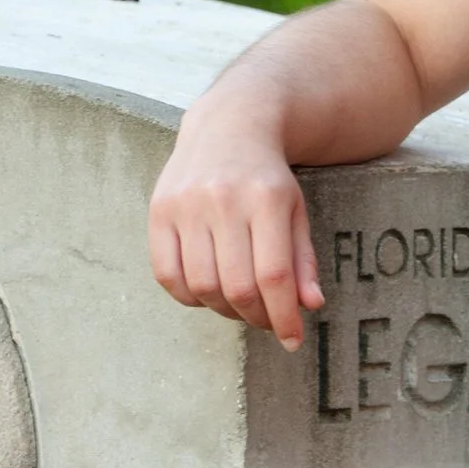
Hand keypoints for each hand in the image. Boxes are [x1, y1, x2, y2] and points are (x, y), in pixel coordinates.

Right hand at [149, 104, 322, 348]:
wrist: (228, 127)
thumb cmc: (268, 178)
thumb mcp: (296, 211)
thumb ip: (303, 259)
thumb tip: (310, 306)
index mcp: (266, 199)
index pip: (274, 275)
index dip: (284, 317)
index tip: (292, 340)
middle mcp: (223, 200)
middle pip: (237, 285)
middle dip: (256, 317)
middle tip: (267, 321)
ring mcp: (186, 205)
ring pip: (202, 285)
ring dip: (223, 309)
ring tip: (239, 304)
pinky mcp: (158, 211)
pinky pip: (167, 274)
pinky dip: (189, 296)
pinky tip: (207, 292)